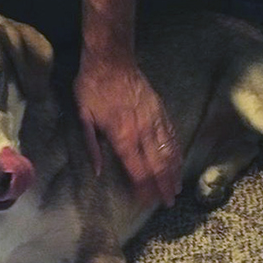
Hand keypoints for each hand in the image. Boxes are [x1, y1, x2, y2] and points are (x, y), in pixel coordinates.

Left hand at [75, 52, 182, 206]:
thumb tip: (98, 171)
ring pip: (168, 152)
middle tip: (167, 203)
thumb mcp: (83, 117)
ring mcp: (154, 120)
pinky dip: (177, 152)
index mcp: (121, 135)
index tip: (145, 202)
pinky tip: (179, 163)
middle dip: (162, 186)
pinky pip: (172, 135)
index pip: (136, 168)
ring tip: (176, 190)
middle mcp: (141, 131)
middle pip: (156, 164)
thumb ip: (92, 146)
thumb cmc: (92, 87)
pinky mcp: (160, 111)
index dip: (142, 187)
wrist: (111, 59)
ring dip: (173, 173)